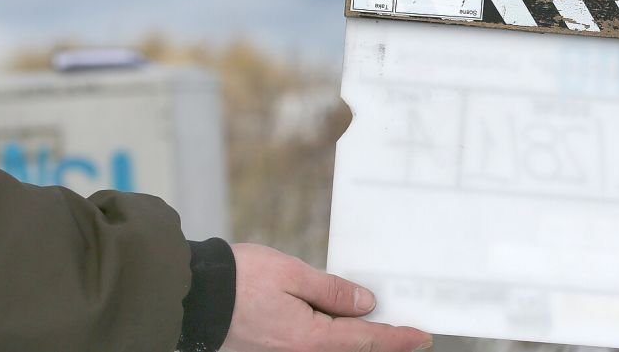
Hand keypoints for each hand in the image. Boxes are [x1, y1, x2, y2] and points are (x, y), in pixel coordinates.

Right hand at [224, 244, 431, 351]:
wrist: (195, 295)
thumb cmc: (239, 280)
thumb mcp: (293, 274)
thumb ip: (333, 291)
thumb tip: (365, 304)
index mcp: (309, 338)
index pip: (366, 340)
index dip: (398, 338)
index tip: (422, 336)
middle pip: (353, 349)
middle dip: (381, 340)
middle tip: (408, 330)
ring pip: (333, 348)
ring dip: (356, 336)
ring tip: (376, 320)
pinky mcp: (272, 350)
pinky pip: (313, 344)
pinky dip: (332, 334)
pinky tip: (339, 318)